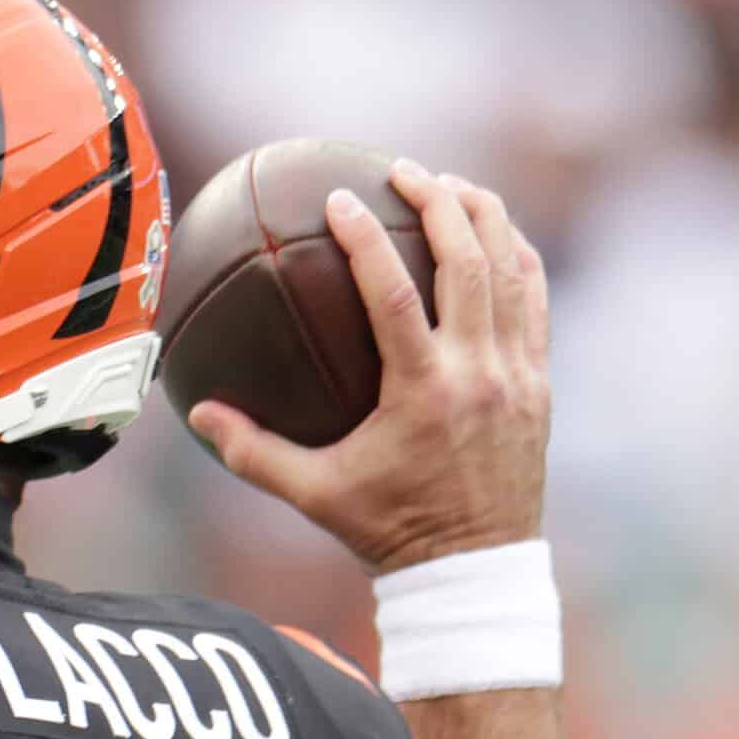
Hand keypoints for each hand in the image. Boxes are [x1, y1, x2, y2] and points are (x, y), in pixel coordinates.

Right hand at [187, 161, 551, 573]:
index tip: (339, 198)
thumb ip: (253, 453)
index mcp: (423, 392)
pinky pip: (536, 301)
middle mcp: (478, 373)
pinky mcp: (540, 382)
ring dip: (485, 218)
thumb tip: (197, 416)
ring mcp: (518, 374)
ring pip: (513, 270)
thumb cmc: (387, 530)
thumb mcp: (313, 494)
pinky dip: (516, 258)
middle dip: (440, 201)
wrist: (473, 567)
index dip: (365, 238)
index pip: (393, 293)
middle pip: (470, 260)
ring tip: (452, 186)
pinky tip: (493, 236)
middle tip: (403, 170)